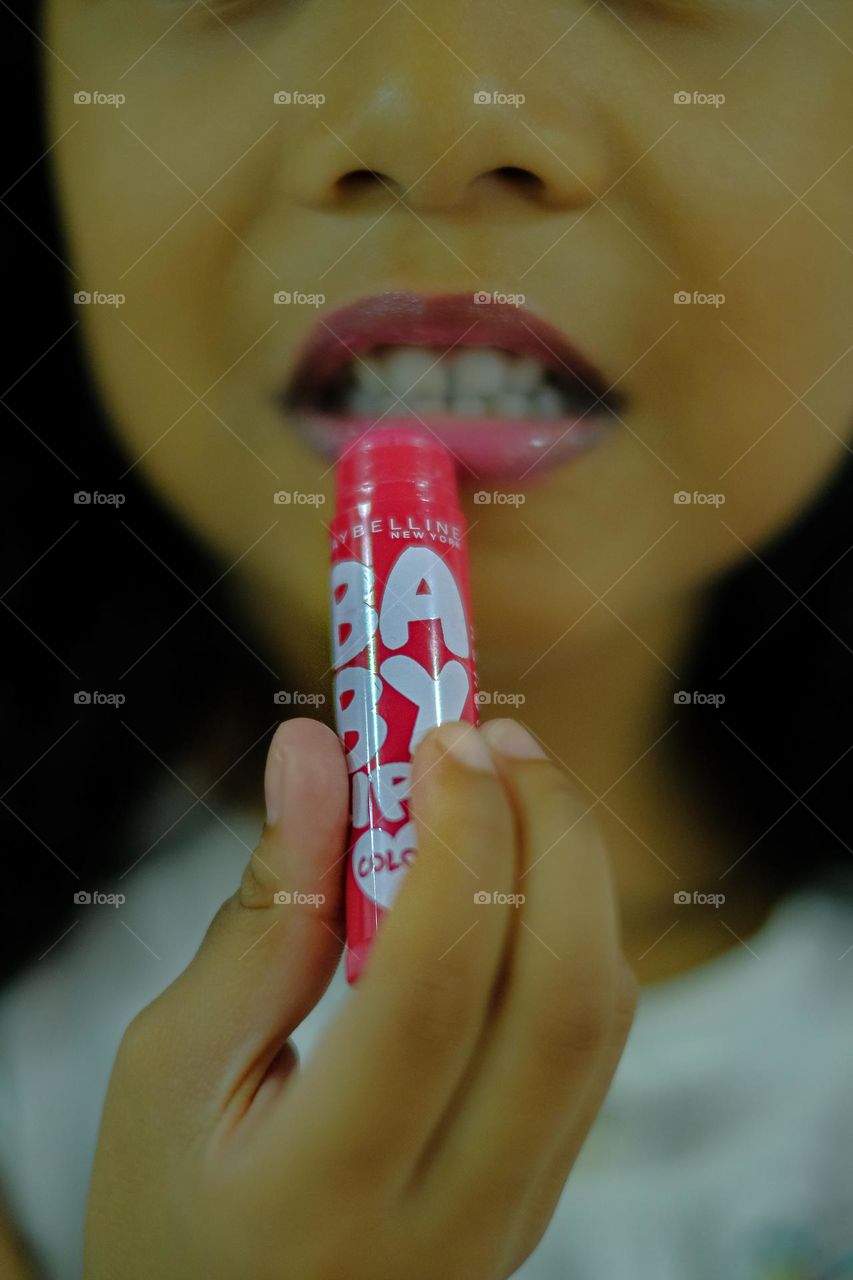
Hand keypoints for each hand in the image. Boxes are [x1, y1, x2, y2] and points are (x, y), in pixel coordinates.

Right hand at [84, 716, 636, 1279]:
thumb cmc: (172, 1214)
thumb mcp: (171, 1067)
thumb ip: (262, 912)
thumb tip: (313, 757)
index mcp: (326, 1189)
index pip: (436, 984)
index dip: (457, 836)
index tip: (441, 735)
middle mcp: (452, 1219)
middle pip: (564, 998)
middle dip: (551, 836)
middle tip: (494, 739)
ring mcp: (513, 1219)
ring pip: (597, 1019)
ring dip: (570, 874)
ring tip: (506, 783)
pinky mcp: (538, 1196)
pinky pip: (587, 1048)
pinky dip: (567, 934)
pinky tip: (511, 876)